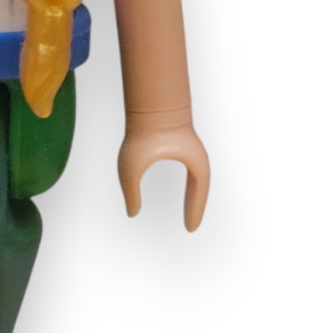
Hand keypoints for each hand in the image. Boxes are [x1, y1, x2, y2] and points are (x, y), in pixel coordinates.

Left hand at [117, 110, 209, 231]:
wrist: (149, 103)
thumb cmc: (142, 133)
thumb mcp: (131, 168)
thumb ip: (131, 192)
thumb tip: (132, 213)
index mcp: (193, 163)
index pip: (199, 192)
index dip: (195, 211)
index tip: (189, 228)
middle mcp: (197, 157)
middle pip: (201, 187)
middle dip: (196, 206)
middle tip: (190, 225)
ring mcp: (191, 149)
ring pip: (198, 179)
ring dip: (193, 195)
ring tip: (189, 211)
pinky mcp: (183, 144)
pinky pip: (190, 170)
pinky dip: (189, 184)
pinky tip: (183, 190)